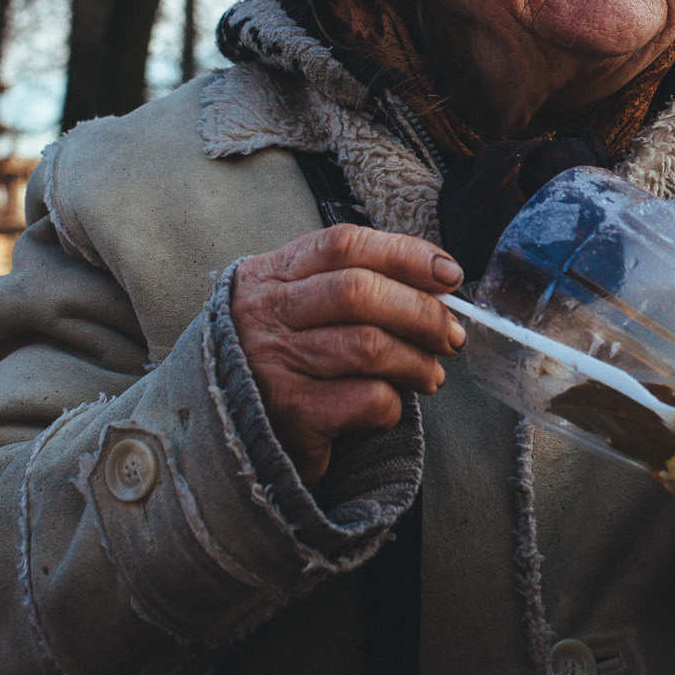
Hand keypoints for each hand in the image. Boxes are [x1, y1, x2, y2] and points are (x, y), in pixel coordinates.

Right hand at [231, 224, 466, 486]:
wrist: (224, 429)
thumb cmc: (279, 359)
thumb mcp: (296, 306)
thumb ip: (351, 286)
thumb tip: (438, 285)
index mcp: (272, 275)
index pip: (344, 244)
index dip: (405, 253)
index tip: (449, 274)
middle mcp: (266, 312)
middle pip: (359, 292)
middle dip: (421, 312)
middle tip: (451, 336)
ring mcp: (274, 363)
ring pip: (369, 346)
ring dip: (416, 362)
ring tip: (430, 375)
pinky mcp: (289, 413)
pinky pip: (365, 399)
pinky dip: (393, 404)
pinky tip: (390, 407)